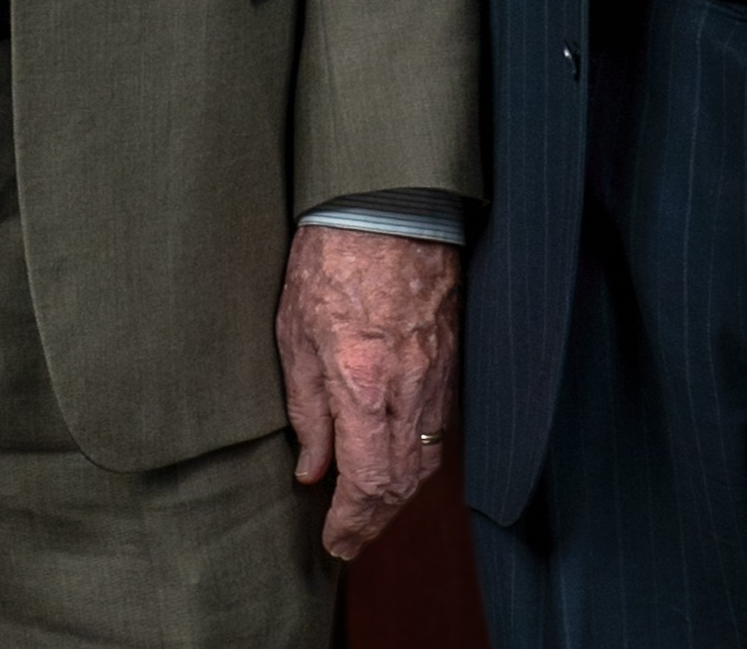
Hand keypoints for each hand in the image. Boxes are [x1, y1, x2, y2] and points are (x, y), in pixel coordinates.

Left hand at [275, 224, 459, 560]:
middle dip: (375, 521)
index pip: (366, 482)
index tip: (334, 542)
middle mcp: (408, 390)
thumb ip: (306, 409)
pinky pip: (439, 428)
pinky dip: (418, 458)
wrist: (387, 205)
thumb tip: (311, 469)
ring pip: (426, 460)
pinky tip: (396, 462)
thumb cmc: (330, 257)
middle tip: (349, 540)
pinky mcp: (451, 361)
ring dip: (398, 495)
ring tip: (369, 510)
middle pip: (402, 483)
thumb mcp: (295, 331)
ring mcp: (437, 377)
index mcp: (362, 385)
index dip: (352, 523)